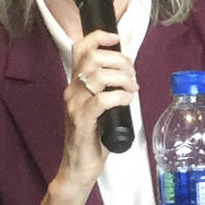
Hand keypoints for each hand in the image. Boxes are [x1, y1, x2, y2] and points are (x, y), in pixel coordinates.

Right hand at [56, 31, 135, 195]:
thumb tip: (128, 75)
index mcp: (75, 85)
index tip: (116, 38)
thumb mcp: (99, 107)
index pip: (79, 49)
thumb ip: (107, 89)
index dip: (98, 37)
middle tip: (132, 74)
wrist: (78, 168)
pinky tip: (127, 100)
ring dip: (122, 78)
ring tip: (132, 87)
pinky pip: (102, 100)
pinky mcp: (82, 121)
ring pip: (97, 76)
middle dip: (119, 61)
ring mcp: (75, 106)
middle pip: (93, 58)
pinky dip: (119, 96)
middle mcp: (72, 91)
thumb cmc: (93, 138)